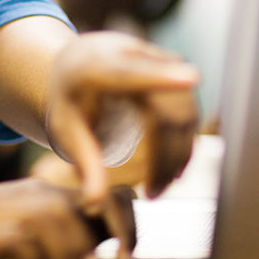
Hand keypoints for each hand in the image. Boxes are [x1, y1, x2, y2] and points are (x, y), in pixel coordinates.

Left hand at [45, 31, 198, 209]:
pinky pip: (188, 106)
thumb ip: (85, 165)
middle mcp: (131, 53)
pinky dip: (184, 139)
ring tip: (160, 186)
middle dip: (167, 153)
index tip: (191, 78)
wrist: (79, 64)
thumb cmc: (70, 101)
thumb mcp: (67, 132)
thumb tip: (94, 205)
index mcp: (95, 66)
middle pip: (166, 105)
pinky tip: (171, 167)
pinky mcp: (173, 67)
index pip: (129, 72)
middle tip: (154, 193)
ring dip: (179, 151)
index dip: (160, 76)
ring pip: (184, 107)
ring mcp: (155, 57)